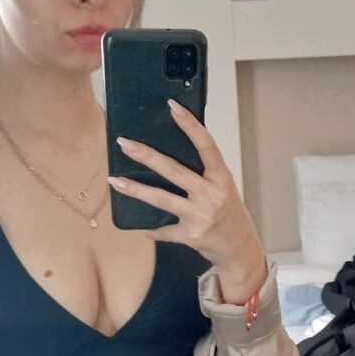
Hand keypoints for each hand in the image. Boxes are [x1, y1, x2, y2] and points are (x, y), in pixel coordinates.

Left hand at [107, 99, 265, 302]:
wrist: (240, 248)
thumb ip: (202, 173)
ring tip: (114, 180)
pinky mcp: (191, 235)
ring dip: (136, 189)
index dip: (190, 125)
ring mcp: (201, 216)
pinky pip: (164, 230)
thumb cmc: (228, 213)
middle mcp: (212, 195)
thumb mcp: (222, 188)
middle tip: (124, 143)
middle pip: (174, 171)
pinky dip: (152, 229)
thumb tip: (168, 154)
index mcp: (221, 178)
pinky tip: (141, 228)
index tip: (172, 107)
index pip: (206, 146)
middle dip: (147, 156)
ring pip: (162, 199)